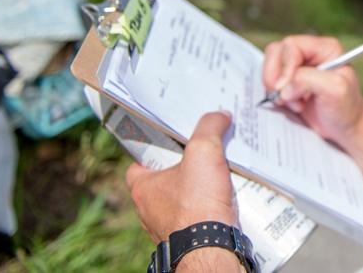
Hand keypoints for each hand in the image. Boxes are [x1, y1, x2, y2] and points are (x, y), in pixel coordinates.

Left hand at [125, 111, 237, 243]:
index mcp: (143, 189)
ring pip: (179, 203)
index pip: (138, 166)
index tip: (169, 144)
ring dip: (197, 192)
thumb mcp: (203, 151)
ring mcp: (167, 227)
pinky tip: (225, 200)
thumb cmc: (197, 203)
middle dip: (182, 171)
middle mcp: (150, 211)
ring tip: (219, 177)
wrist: (211, 247)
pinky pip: (195, 220)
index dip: (152, 153)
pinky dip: (207, 210)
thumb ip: (210, 127)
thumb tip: (220, 115)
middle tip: (202, 157)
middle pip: (163, 182)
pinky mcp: (187, 238)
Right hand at [262, 35, 362, 144]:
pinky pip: (270, 81)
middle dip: (277, 78)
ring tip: (295, 103)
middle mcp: (310, 53)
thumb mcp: (336, 90)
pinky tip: (293, 105)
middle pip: (277, 52)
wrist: (344, 127)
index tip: (285, 86)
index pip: (292, 45)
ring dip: (276, 88)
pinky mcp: (289, 81)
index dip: (285, 65)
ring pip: (271, 66)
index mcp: (325, 48)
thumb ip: (309, 80)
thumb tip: (284, 85)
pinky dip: (276, 95)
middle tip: (288, 97)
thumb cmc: (346, 107)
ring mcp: (298, 67)